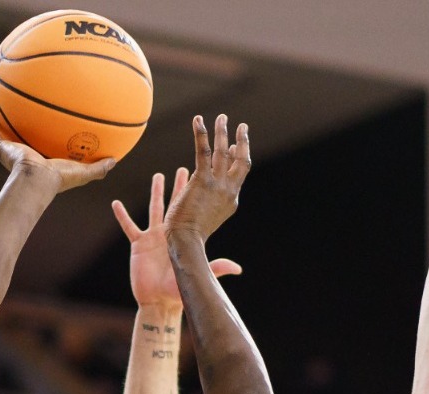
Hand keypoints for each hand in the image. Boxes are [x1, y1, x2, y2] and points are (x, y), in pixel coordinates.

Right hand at [0, 110, 115, 192]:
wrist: (36, 179)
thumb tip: (115, 160)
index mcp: (40, 161)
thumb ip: (98, 168)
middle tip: (17, 115)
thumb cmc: (58, 179)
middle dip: (16, 128)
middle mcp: (23, 155)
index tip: (42, 128)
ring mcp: (10, 151)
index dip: (40, 140)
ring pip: (0, 134)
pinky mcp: (1, 148)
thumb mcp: (82, 172)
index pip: (39, 148)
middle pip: (17, 139)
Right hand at [113, 169, 242, 308]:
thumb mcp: (197, 274)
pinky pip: (128, 227)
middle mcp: (170, 234)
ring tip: (158, 176)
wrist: (158, 302)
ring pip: (153, 209)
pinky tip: (115, 203)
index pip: (191, 210)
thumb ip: (217, 268)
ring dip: (155, 193)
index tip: (201, 180)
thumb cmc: (178, 291)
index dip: (195, 195)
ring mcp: (153, 238)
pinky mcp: (138, 245)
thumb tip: (238, 268)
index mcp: (183, 237)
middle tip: (182, 168)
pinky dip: (122, 215)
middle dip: (178, 186)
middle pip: (174, 204)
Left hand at [164, 115, 250, 241]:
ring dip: (223, 132)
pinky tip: (198, 120)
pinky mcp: (202, 180)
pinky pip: (203, 152)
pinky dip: (201, 134)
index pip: (239, 173)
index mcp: (231, 201)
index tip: (234, 145)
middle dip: (242, 141)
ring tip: (222, 117)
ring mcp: (217, 185)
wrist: (187, 242)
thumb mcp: (211, 219)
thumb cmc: (193, 237)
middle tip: (241, 125)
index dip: (238, 157)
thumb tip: (216, 197)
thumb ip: (215, 205)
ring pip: (223, 152)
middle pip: (241, 161)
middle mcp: (229, 191)